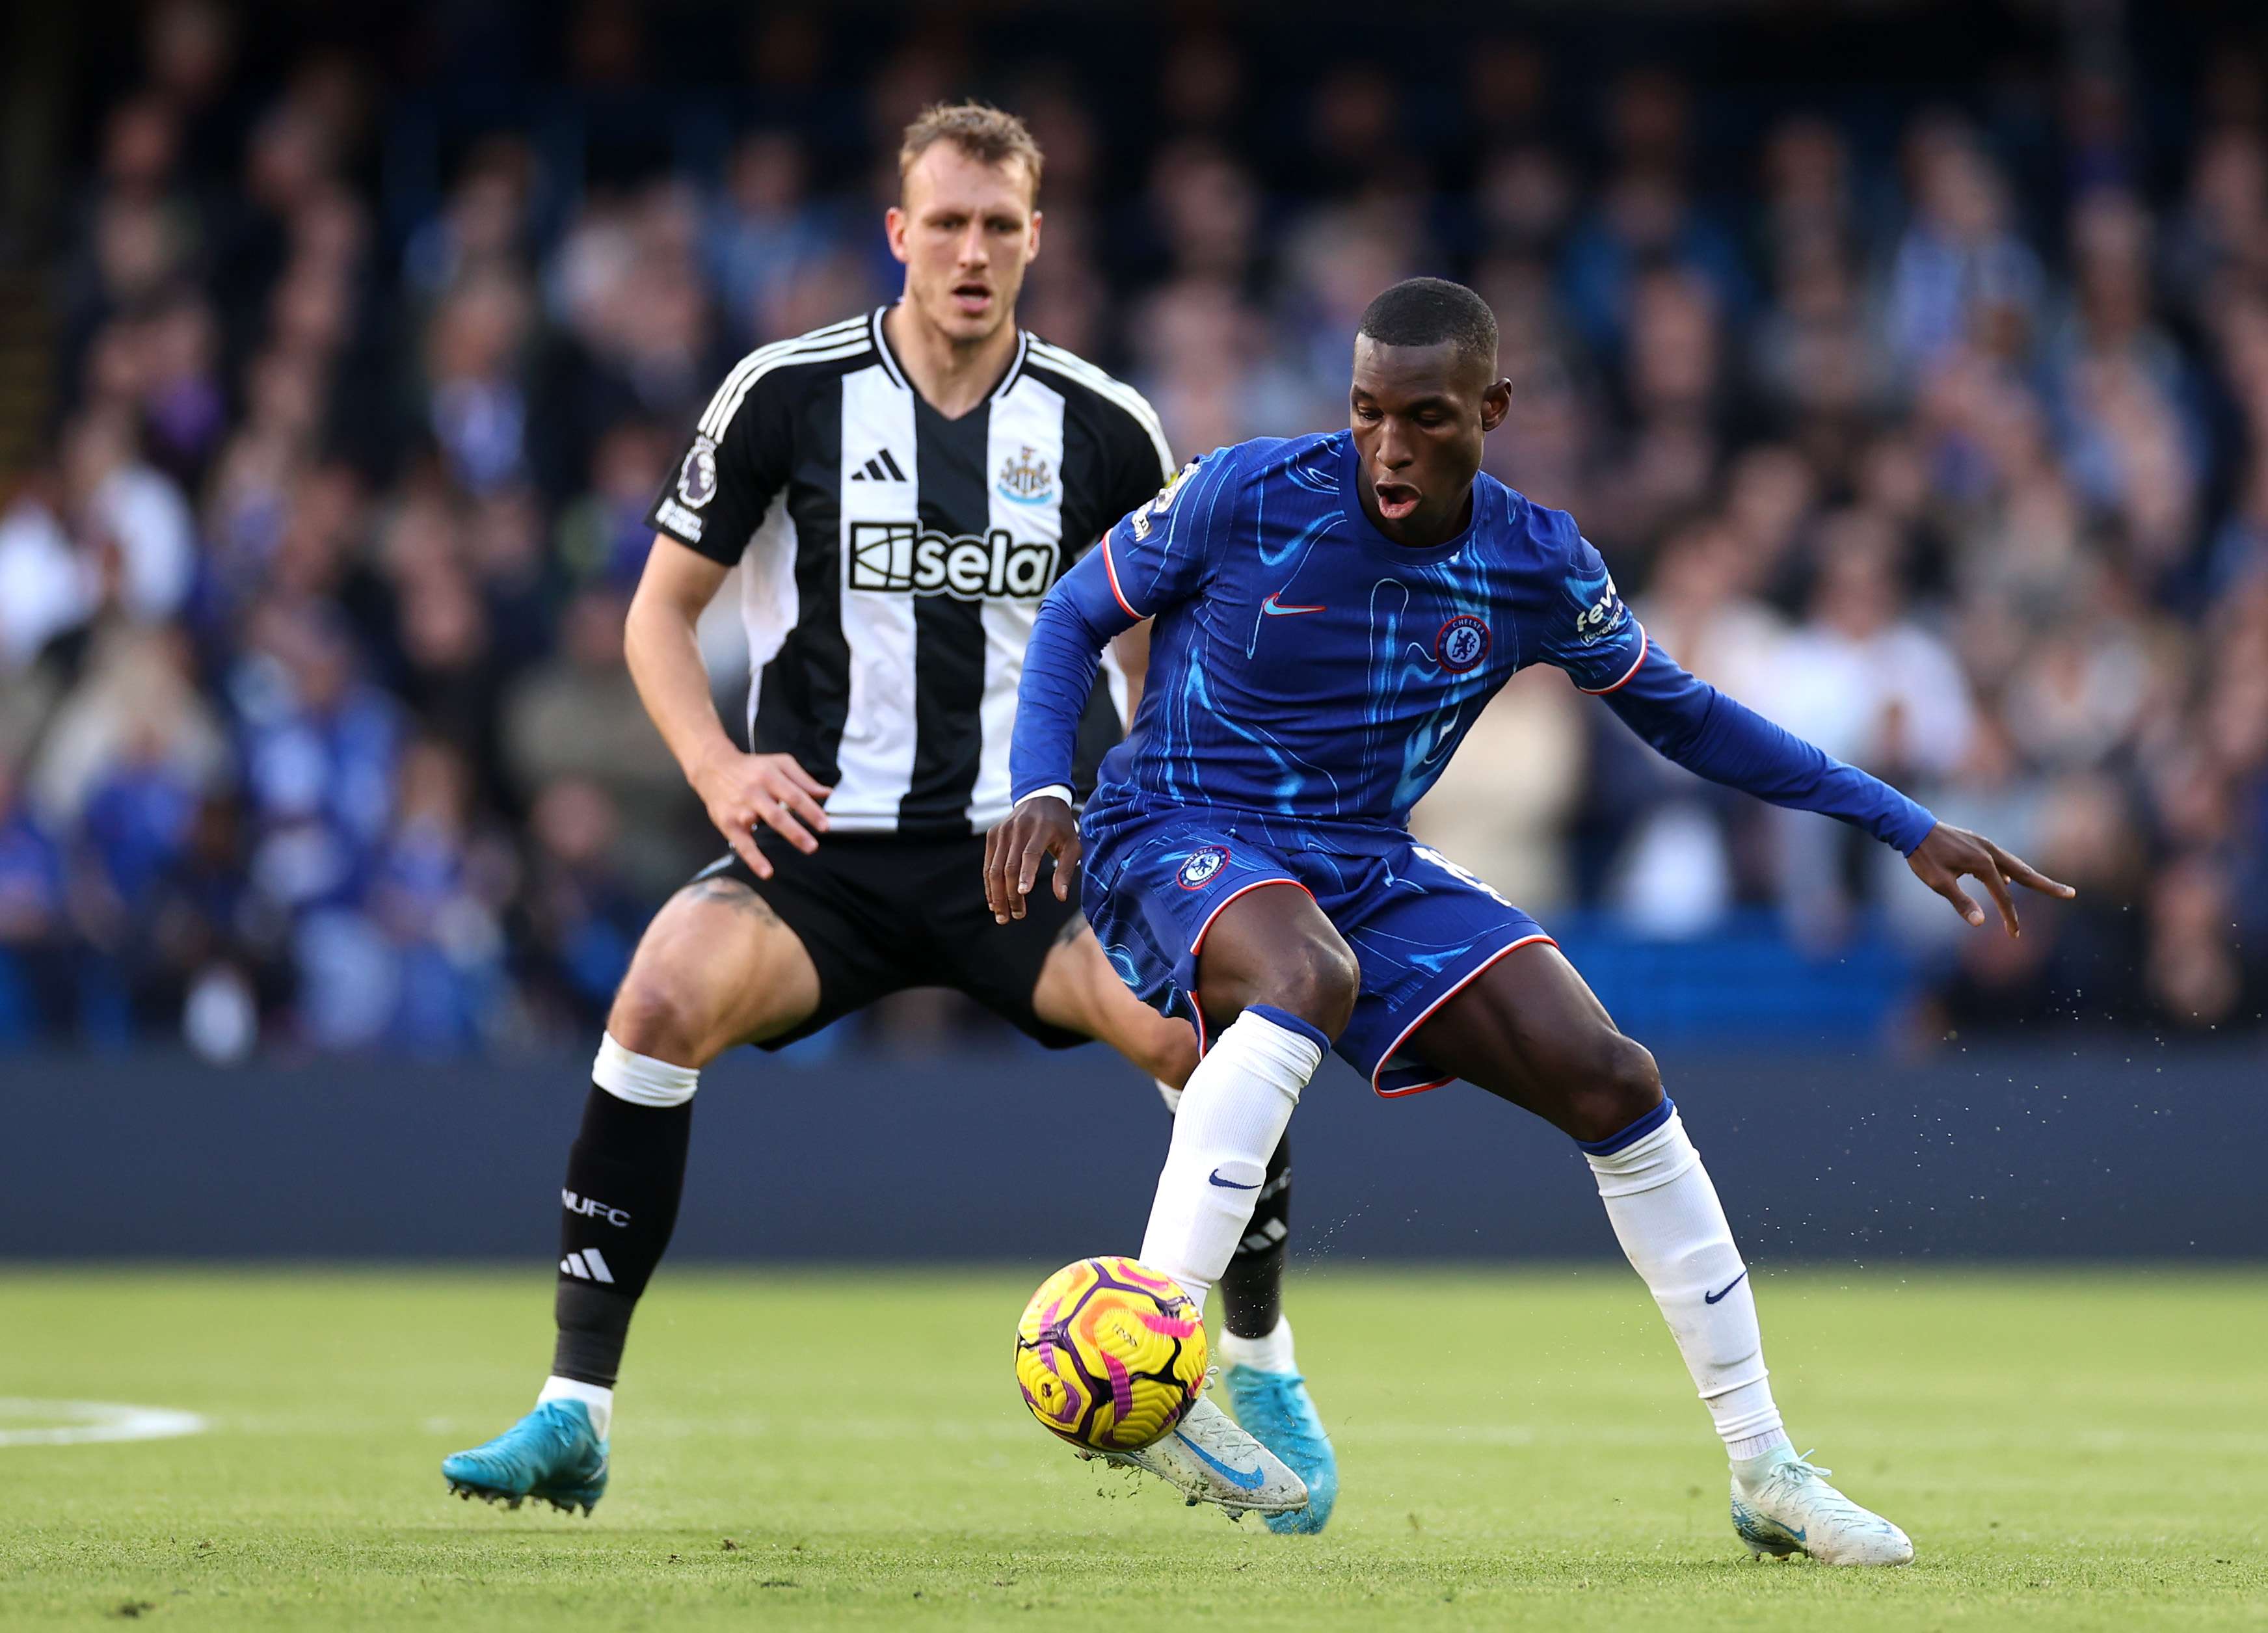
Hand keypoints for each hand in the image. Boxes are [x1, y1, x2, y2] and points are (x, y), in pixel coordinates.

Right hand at [689, 749, 831, 878]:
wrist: (713, 767)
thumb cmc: (752, 768)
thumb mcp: (779, 764)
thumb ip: (803, 780)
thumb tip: (826, 793)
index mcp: (769, 776)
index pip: (794, 796)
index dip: (811, 812)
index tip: (824, 826)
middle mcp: (754, 792)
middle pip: (777, 814)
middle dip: (797, 831)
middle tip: (813, 846)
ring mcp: (739, 807)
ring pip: (760, 824)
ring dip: (778, 839)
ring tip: (797, 852)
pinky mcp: (727, 822)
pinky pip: (742, 843)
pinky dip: (753, 858)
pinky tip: (766, 871)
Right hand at [984, 796, 1080, 922]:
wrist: (1040, 798)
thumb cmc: (1061, 827)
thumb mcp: (1072, 845)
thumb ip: (1066, 870)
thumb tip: (1061, 897)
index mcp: (1041, 829)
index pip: (1030, 854)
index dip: (1026, 874)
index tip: (1024, 893)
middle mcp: (1019, 828)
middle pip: (1009, 866)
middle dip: (1011, 895)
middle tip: (1016, 917)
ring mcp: (1002, 831)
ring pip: (994, 868)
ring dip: (997, 895)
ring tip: (1003, 916)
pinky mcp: (993, 835)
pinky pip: (988, 864)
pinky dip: (989, 885)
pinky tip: (994, 901)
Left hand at [1907, 822, 2073, 936]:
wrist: (1911, 827)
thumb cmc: (1923, 856)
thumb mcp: (1938, 883)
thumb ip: (1961, 902)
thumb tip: (1981, 923)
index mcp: (1983, 864)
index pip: (2004, 897)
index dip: (2010, 918)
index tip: (2014, 935)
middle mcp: (1990, 852)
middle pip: (2025, 873)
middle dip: (2048, 886)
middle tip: (2071, 893)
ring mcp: (1985, 845)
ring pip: (2015, 864)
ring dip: (2031, 877)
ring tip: (2048, 887)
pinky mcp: (1977, 842)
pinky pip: (2001, 860)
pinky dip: (2010, 871)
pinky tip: (2007, 880)